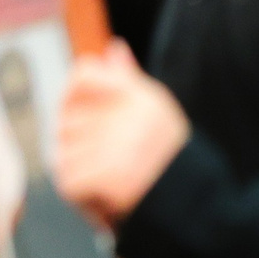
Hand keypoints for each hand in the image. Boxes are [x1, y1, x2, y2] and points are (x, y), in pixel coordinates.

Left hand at [56, 40, 189, 223]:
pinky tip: (107, 197)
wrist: (194, 210)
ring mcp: (112, 147)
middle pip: (66, 118)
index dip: (76, 94)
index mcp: (141, 97)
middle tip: (113, 159)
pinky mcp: (100, 177)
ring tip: (113, 180)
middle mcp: (127, 117)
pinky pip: (68, 181)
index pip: (82, 75)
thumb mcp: (156, 112)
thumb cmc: (172, 160)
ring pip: (64, 151)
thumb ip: (128, 80)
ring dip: (80, 169)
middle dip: (79, 140)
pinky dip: (82, 194)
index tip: (91, 117)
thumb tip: (114, 47)